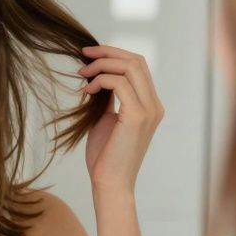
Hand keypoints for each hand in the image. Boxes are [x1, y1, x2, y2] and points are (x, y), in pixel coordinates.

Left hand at [78, 45, 163, 192]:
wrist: (109, 182)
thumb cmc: (105, 156)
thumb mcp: (106, 119)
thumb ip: (109, 98)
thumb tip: (97, 77)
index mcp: (150, 105)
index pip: (138, 66)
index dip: (114, 54)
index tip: (89, 55)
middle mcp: (154, 105)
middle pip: (136, 60)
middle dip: (107, 52)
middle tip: (82, 55)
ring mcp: (149, 110)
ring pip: (130, 67)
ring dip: (102, 65)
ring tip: (81, 74)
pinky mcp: (138, 117)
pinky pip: (120, 83)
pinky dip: (101, 80)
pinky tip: (86, 91)